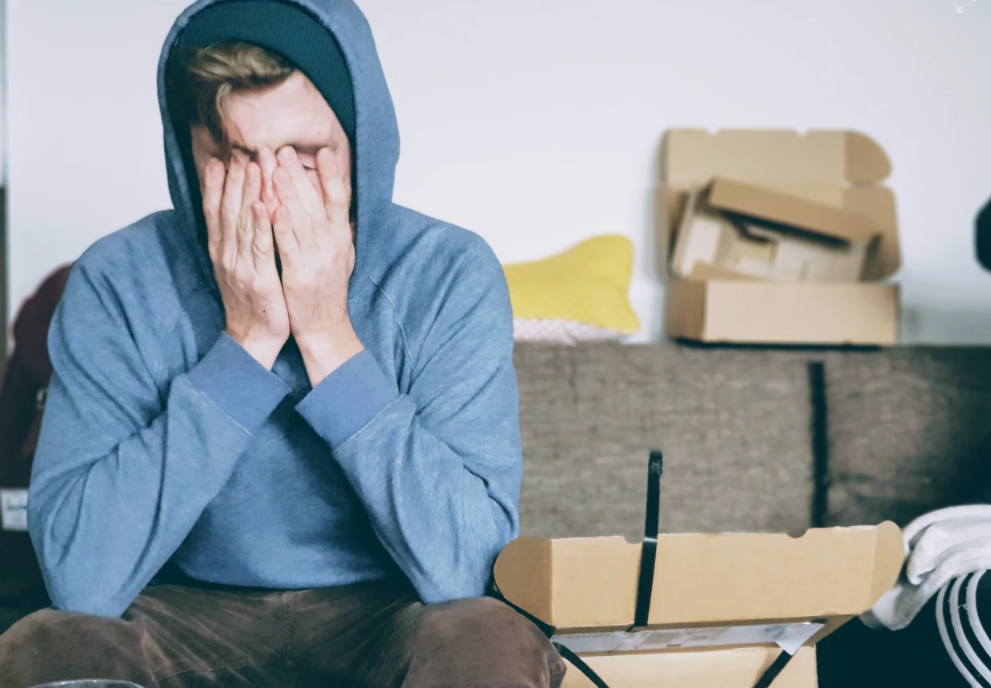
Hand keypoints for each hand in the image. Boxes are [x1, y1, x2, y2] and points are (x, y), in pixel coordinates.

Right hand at [203, 154, 289, 368]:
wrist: (253, 337)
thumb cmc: (251, 301)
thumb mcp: (238, 266)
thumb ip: (237, 240)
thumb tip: (238, 212)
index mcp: (221, 250)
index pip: (215, 210)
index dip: (217, 184)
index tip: (221, 158)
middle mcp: (226, 254)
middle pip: (227, 210)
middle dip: (234, 179)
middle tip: (240, 152)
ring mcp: (240, 266)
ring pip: (242, 222)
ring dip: (247, 192)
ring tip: (252, 166)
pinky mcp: (259, 278)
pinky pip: (260, 247)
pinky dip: (260, 225)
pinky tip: (263, 205)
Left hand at [272, 146, 362, 386]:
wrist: (324, 326)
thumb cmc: (327, 290)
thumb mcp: (341, 255)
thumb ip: (337, 229)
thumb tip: (338, 203)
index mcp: (341, 237)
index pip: (340, 198)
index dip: (332, 174)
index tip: (323, 151)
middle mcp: (332, 244)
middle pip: (315, 201)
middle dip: (297, 173)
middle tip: (282, 149)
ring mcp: (317, 258)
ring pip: (300, 218)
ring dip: (287, 191)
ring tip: (273, 166)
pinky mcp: (299, 273)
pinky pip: (288, 245)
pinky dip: (280, 225)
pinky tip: (270, 206)